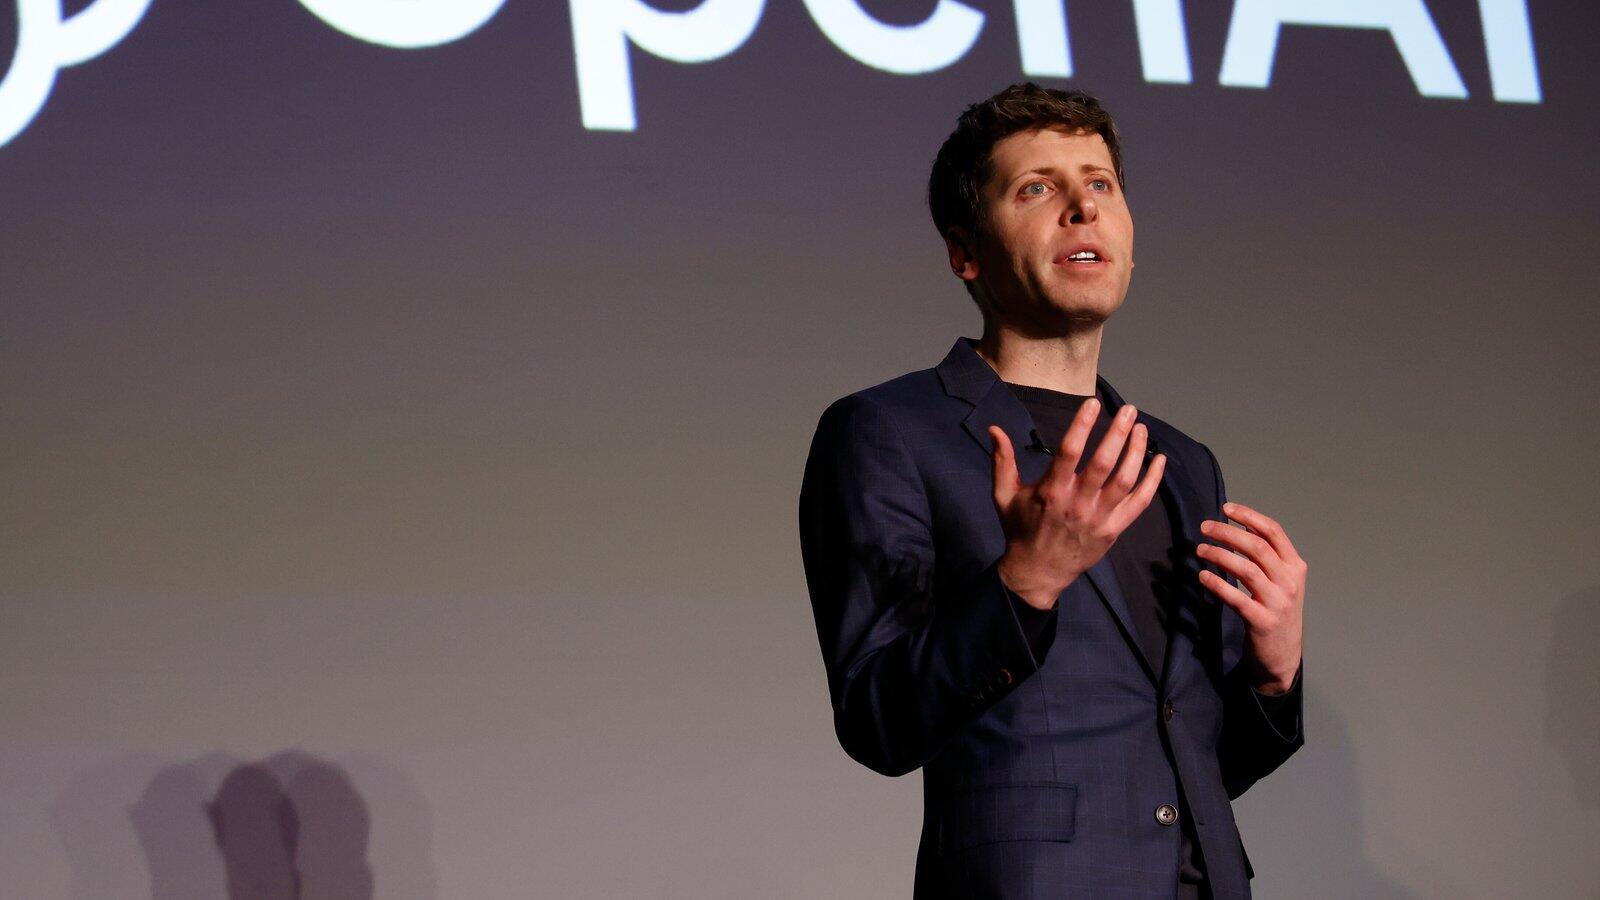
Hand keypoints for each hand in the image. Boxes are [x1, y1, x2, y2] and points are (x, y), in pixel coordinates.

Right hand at [989, 400, 1166, 609]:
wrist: (1038, 571)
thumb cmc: (1020, 529)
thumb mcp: (1003, 495)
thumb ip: (1002, 461)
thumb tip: (995, 429)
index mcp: (1050, 491)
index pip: (1069, 451)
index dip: (1082, 425)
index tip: (1093, 403)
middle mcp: (1077, 503)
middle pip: (1104, 463)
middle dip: (1119, 433)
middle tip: (1129, 410)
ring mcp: (1099, 518)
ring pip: (1125, 480)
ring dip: (1137, 452)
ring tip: (1142, 429)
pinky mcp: (1114, 530)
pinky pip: (1140, 503)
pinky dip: (1153, 480)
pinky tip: (1159, 460)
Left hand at [1196, 502, 1306, 693]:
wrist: (1283, 653)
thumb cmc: (1277, 610)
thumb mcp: (1281, 580)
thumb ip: (1267, 556)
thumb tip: (1242, 527)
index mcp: (1295, 566)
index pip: (1273, 531)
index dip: (1249, 516)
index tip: (1226, 508)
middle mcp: (1290, 581)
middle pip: (1257, 547)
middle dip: (1228, 532)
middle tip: (1204, 527)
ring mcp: (1278, 602)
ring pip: (1246, 569)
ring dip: (1219, 555)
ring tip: (1200, 549)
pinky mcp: (1262, 621)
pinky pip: (1236, 598)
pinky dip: (1217, 584)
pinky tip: (1202, 576)